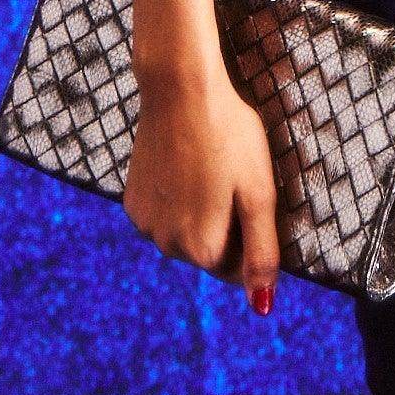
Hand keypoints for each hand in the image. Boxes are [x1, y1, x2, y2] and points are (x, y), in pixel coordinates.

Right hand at [123, 62, 281, 314]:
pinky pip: (163, 216)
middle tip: (231, 177)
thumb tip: (263, 306)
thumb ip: (262, 252)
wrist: (180, 88)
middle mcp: (166, 246)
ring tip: (208, 168)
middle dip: (225, 225)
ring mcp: (145, 225)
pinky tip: (185, 166)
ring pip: (184, 235)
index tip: (248, 194)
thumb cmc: (229, 134)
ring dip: (200, 214)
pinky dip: (176, 200)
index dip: (251, 232)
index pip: (237, 269)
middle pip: (209, 253)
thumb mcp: (259, 191)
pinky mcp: (132, 202)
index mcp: (202, 249)